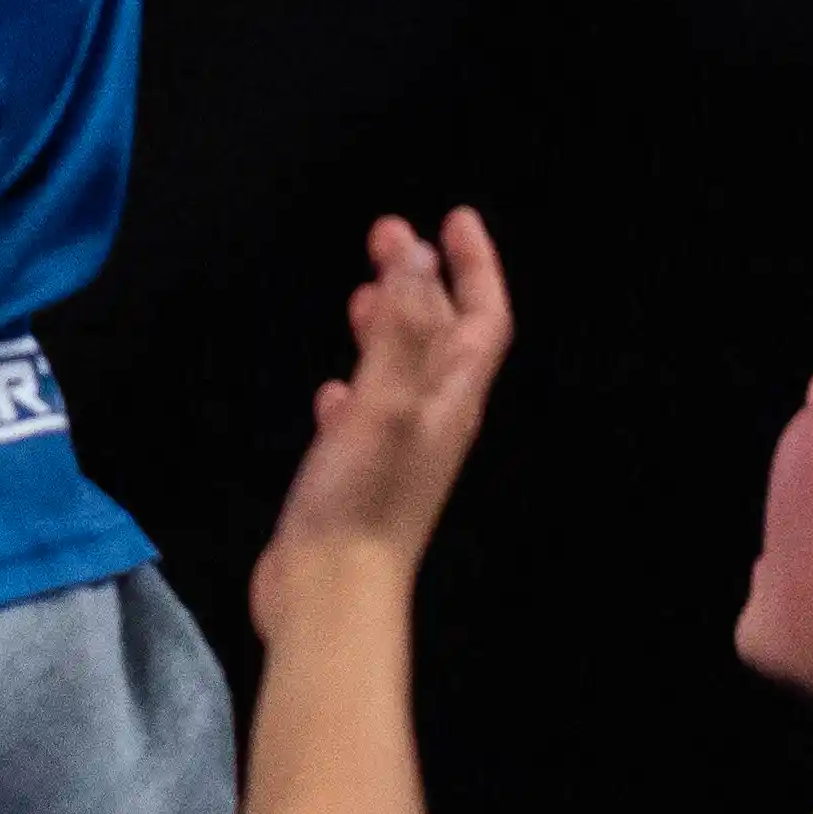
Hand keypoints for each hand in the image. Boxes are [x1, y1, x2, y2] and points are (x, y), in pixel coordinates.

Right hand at [252, 207, 512, 632]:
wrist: (330, 595)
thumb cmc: (363, 496)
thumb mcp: (385, 399)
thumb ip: (401, 326)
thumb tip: (417, 254)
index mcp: (452, 401)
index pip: (482, 319)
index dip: (476, 266)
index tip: (454, 218)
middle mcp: (433, 423)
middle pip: (443, 339)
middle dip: (423, 283)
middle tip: (387, 236)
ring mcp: (396, 454)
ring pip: (403, 374)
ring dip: (389, 328)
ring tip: (360, 295)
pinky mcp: (358, 480)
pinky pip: (364, 419)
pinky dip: (354, 389)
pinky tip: (330, 389)